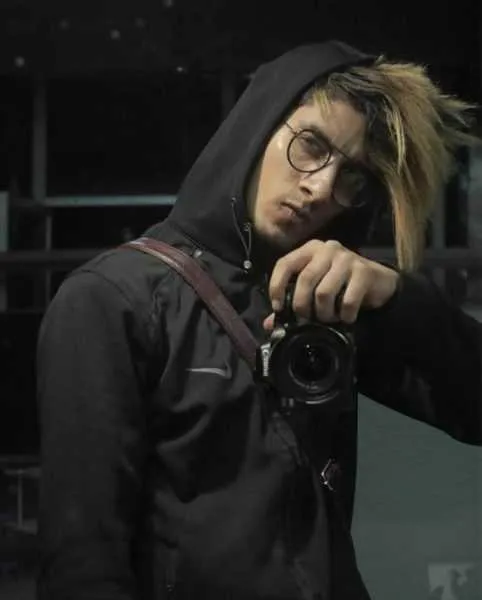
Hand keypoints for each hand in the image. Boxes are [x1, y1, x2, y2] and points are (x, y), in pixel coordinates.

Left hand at [263, 239, 398, 330]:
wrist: (379, 282)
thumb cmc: (340, 284)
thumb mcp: (315, 288)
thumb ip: (292, 302)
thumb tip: (269, 324)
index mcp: (310, 249)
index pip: (285, 264)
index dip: (276, 286)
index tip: (278, 307)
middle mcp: (327, 249)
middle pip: (305, 280)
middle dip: (301, 306)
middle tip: (306, 320)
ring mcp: (347, 258)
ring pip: (324, 292)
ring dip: (324, 314)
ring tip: (328, 320)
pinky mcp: (364, 271)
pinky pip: (348, 300)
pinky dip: (344, 315)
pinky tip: (346, 318)